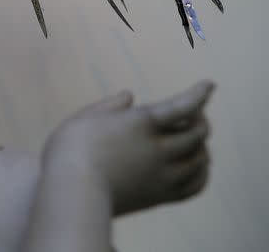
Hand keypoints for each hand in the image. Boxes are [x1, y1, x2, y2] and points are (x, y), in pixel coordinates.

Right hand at [43, 81, 214, 215]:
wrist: (73, 194)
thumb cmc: (70, 151)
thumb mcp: (84, 118)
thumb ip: (110, 105)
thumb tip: (130, 95)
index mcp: (141, 123)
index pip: (182, 107)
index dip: (199, 95)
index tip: (209, 84)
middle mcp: (158, 148)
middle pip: (197, 133)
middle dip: (200, 119)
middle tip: (194, 114)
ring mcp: (162, 174)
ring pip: (200, 158)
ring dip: (201, 145)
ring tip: (194, 139)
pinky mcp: (160, 196)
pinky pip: (195, 185)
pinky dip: (202, 172)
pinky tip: (197, 166)